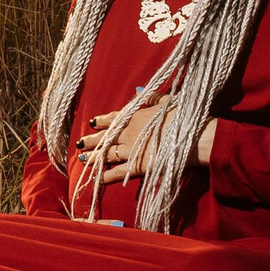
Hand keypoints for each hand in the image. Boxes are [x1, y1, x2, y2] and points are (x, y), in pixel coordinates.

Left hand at [77, 103, 216, 185]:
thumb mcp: (165, 100)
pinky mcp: (136, 167)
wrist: (189, 135)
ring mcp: (130, 150)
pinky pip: (117, 172)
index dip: (102, 121)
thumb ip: (151, 97)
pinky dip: (106, 176)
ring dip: (94, 158)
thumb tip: (138, 92)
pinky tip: (96, 178)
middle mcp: (127, 133)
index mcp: (134, 116)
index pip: (113, 118)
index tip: (92, 122)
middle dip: (92, 141)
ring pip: (106, 155)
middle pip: (105, 138)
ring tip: (82, 159)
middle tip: (79, 143)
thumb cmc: (181, 115)